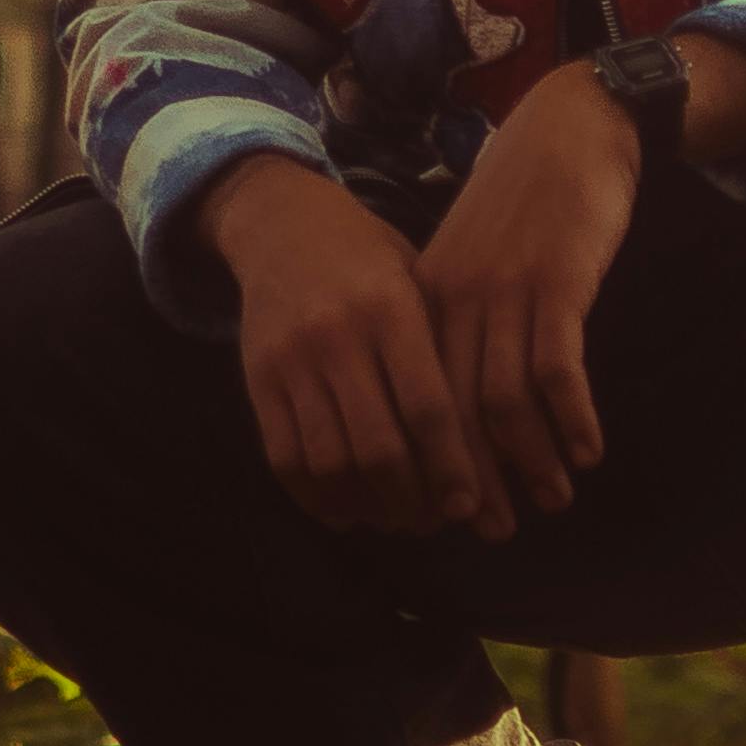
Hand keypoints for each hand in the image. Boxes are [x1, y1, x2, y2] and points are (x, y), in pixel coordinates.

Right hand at [198, 154, 502, 538]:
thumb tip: (488, 441)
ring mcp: (292, 360)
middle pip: (378, 446)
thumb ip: (442, 351)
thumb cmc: (370, 258)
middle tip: (432, 522)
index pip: (428, 407)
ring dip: (365, 506)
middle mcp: (338, 336)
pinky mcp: (258, 379)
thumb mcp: (417, 281)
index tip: (468, 505)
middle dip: (410, 499)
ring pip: (330, 461)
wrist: (283, 222)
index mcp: (391, 310)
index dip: (451, 466)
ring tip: (392, 519)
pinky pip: (284, 458)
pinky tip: (344, 511)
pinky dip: (315, 497)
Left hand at [414, 64, 645, 520]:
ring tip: (555, 498)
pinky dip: (572, 419)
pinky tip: (588, 449)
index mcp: (426, 299)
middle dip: (479, 479)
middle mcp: (455, 300)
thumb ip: (460, 320)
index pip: (419, 402)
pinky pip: (557, 370)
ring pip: (505, 402)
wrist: (571, 128)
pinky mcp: (555, 283)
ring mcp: (504, 292)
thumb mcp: (475, 259)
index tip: (456, 512)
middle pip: (456, 413)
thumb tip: (459, 401)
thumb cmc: (526, 200)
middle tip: (501, 529)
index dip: (437, 464)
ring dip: (532, 460)